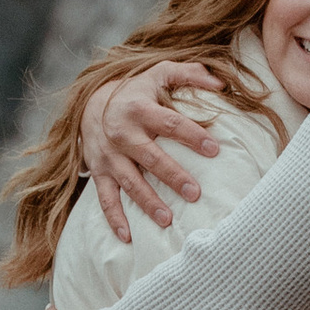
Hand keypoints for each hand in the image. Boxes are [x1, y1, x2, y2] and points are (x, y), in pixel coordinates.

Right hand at [79, 61, 221, 240]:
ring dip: (147, 202)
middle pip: (150, 157)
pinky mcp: (99, 172)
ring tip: (167, 220)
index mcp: (139, 108)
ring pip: (129, 182)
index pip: (170, 123)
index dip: (192, 136)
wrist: (88, 103)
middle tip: (194, 193)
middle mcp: (122, 133)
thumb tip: (221, 84)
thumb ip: (190, 74)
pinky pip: (105, 199)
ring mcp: (109, 156)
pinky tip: (128, 237)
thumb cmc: (135, 89)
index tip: (214, 149)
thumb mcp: (159, 73)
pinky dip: (114, 219)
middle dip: (172, 176)